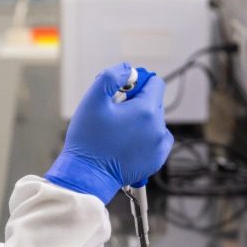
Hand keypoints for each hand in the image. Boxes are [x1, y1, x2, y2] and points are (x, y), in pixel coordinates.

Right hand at [45, 62, 173, 202]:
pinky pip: (157, 140)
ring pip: (155, 121)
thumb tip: (129, 71)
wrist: (87, 175)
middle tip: (114, 115)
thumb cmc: (87, 140)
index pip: (155, 83)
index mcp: (146, 110)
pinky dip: (146, 137)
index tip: (121, 93)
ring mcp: (159, 146)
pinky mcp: (156, 160)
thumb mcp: (92, 99)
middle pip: (154, 102)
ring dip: (141, 120)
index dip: (137, 83)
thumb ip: (112, 76)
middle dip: (137, 103)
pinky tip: (127, 142)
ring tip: (118, 131)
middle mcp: (158, 128)